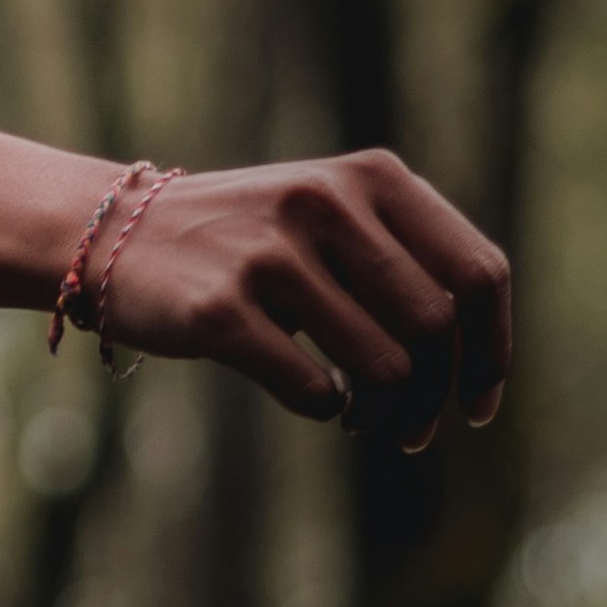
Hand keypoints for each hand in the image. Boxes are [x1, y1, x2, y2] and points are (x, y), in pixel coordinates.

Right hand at [97, 153, 510, 441]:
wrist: (115, 233)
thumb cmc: (248, 240)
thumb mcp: (333, 213)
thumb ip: (408, 258)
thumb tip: (480, 363)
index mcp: (370, 176)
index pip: (477, 273)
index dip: (491, 350)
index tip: (479, 402)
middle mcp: (323, 203)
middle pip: (434, 329)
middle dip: (434, 397)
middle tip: (415, 430)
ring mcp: (269, 255)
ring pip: (383, 367)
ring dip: (386, 415)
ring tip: (365, 420)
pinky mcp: (219, 310)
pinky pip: (314, 389)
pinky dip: (329, 410)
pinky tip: (318, 402)